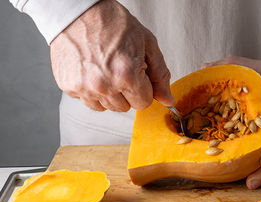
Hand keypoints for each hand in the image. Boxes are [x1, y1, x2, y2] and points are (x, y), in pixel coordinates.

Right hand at [50, 0, 173, 111]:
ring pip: (107, 107)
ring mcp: (84, 88)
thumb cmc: (112, 23)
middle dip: (128, 92)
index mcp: (126, 75)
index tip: (138, 75)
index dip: (143, 89)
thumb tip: (167, 100)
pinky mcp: (69, 87)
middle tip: (121, 68)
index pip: (143, 103)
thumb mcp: (147, 44)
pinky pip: (88, 101)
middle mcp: (104, 85)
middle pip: (125, 107)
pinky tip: (93, 72)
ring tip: (106, 69)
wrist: (78, 12)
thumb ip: (160, 76)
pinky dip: (93, 91)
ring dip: (110, 93)